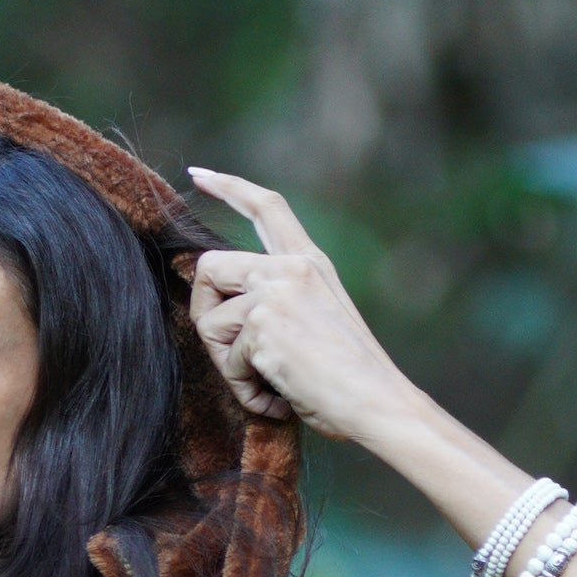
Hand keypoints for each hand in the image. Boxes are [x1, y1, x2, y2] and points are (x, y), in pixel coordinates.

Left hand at [186, 167, 414, 450]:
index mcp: (309, 262)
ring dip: (226, 363)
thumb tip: (222, 311)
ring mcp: (275, 293)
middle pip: (208, 266)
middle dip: (204, 312)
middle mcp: (290, 268)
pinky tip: (277, 399)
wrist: (377, 401)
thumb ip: (278, 300)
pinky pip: (226, 361)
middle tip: (228, 354)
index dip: (229, 187)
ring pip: (209, 321)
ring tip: (264, 384)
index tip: (199, 175)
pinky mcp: (263, 326)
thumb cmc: (349, 377)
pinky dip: (244, 390)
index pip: (267, 206)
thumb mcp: (317, 319)